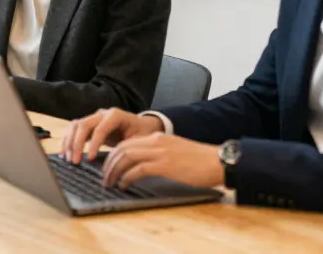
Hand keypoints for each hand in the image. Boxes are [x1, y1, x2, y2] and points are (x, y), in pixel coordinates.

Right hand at [60, 107, 164, 164]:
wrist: (141, 125)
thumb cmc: (142, 133)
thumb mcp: (139, 140)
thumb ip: (128, 148)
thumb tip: (116, 162)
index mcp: (115, 115)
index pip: (100, 129)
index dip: (93, 144)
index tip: (90, 159)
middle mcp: (102, 113)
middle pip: (83, 125)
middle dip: (76, 144)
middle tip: (74, 161)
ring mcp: (94, 117)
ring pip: (75, 126)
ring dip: (69, 142)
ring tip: (67, 158)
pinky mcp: (89, 124)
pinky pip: (74, 129)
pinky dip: (67, 140)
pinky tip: (64, 153)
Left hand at [102, 132, 224, 189]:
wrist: (218, 161)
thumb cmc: (199, 161)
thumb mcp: (174, 151)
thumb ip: (157, 154)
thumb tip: (139, 166)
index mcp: (157, 137)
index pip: (126, 143)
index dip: (112, 155)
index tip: (107, 167)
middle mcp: (156, 141)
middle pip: (122, 149)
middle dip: (109, 164)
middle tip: (104, 177)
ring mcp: (161, 152)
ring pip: (127, 157)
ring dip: (114, 171)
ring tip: (109, 183)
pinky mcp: (166, 165)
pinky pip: (139, 169)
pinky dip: (127, 177)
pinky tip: (124, 184)